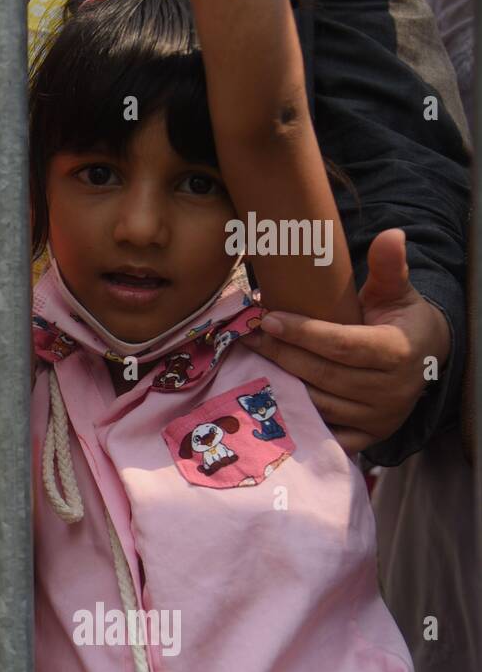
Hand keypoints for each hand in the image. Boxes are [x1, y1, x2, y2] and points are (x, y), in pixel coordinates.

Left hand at [240, 228, 451, 454]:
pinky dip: (295, 418)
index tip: (266, 318)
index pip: (340, 344)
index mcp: (398, 352)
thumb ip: (388, 266)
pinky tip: (269, 396)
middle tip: (247, 336)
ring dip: (280, 383)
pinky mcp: (367, 437)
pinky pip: (324, 433)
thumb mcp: (396, 291)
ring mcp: (378, 419)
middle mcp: (391, 391)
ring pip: (317, 404)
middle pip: (322, 374)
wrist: (424, 358)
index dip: (301, 333)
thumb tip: (390, 234)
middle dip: (280, 354)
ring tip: (251, 361)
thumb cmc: (400, 319)